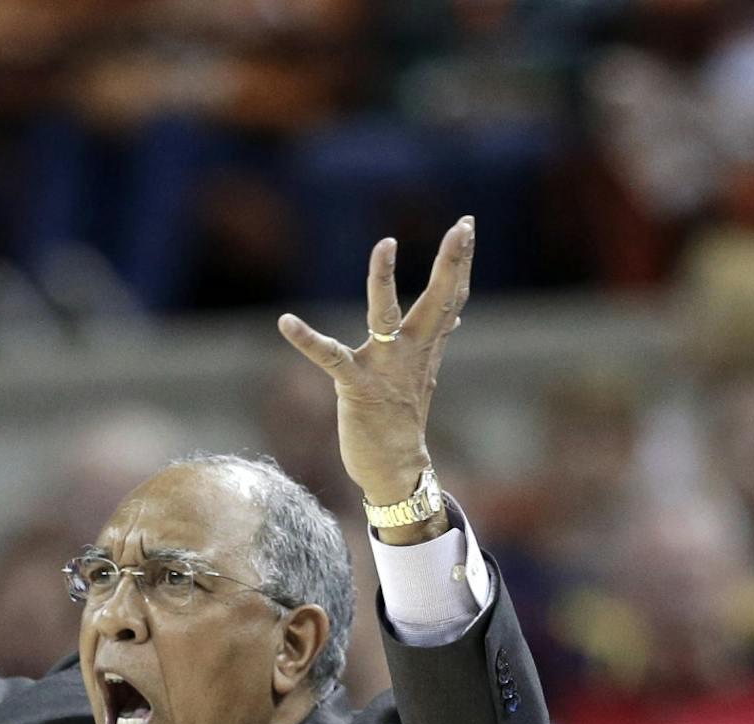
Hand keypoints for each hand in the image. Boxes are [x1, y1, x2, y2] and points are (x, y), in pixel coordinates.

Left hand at [277, 216, 474, 515]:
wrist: (395, 468)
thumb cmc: (402, 418)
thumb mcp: (423, 372)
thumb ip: (435, 340)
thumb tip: (455, 315)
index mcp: (425, 346)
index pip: (450, 296)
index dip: (459, 261)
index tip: (468, 225)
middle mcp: (410, 351)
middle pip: (437, 299)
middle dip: (451, 262)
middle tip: (464, 226)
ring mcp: (384, 366)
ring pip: (386, 314)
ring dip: (384, 279)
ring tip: (385, 245)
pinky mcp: (355, 385)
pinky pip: (329, 357)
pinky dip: (306, 339)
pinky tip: (286, 321)